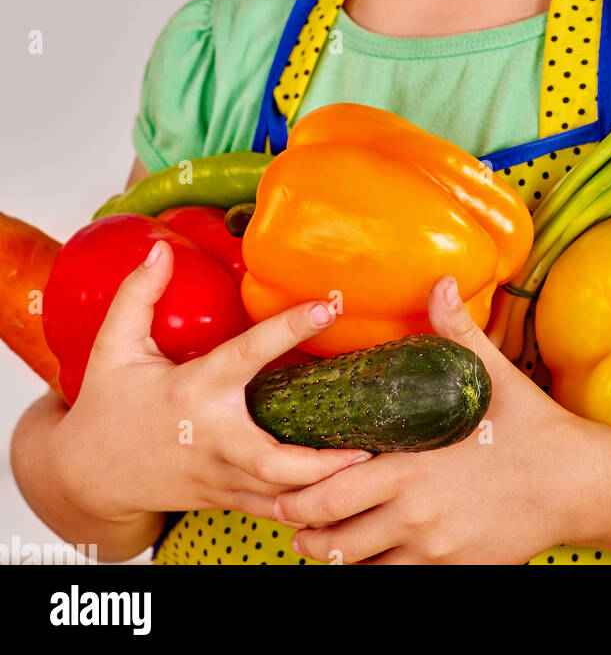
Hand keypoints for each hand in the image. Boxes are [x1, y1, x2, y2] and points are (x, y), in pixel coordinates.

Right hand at [53, 239, 374, 524]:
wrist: (87, 475)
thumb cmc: (107, 407)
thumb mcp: (113, 347)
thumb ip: (137, 295)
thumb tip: (159, 249)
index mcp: (193, 390)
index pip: (248, 354)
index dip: (289, 328)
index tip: (329, 305)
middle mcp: (212, 437)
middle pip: (274, 461)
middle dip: (322, 462)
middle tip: (369, 445)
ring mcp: (219, 475)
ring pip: (279, 496)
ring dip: (325, 490)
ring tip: (374, 471)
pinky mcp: (224, 498)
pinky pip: (272, 510)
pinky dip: (308, 506)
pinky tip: (345, 494)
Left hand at [273, 276, 586, 563]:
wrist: (578, 484)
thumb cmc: (533, 427)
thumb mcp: (492, 374)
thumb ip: (456, 330)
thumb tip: (440, 281)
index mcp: (414, 465)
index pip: (331, 489)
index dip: (299, 491)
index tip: (283, 480)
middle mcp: (416, 514)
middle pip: (335, 535)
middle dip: (304, 529)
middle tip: (289, 517)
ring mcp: (434, 548)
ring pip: (361, 565)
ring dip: (334, 555)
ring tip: (316, 542)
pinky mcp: (453, 570)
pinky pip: (398, 581)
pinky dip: (376, 570)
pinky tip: (369, 557)